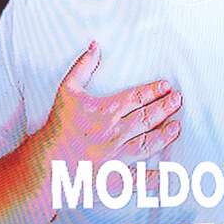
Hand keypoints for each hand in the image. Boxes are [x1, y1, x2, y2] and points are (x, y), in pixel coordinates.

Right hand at [33, 41, 181, 170]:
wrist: (44, 162)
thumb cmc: (58, 126)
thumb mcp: (67, 91)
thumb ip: (82, 67)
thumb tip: (95, 45)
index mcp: (105, 112)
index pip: (136, 98)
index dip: (154, 90)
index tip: (167, 86)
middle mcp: (113, 133)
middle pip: (146, 118)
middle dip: (165, 108)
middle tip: (178, 101)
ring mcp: (115, 156)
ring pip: (147, 144)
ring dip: (164, 136)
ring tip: (177, 127)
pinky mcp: (114, 177)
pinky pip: (138, 178)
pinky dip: (154, 177)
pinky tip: (169, 173)